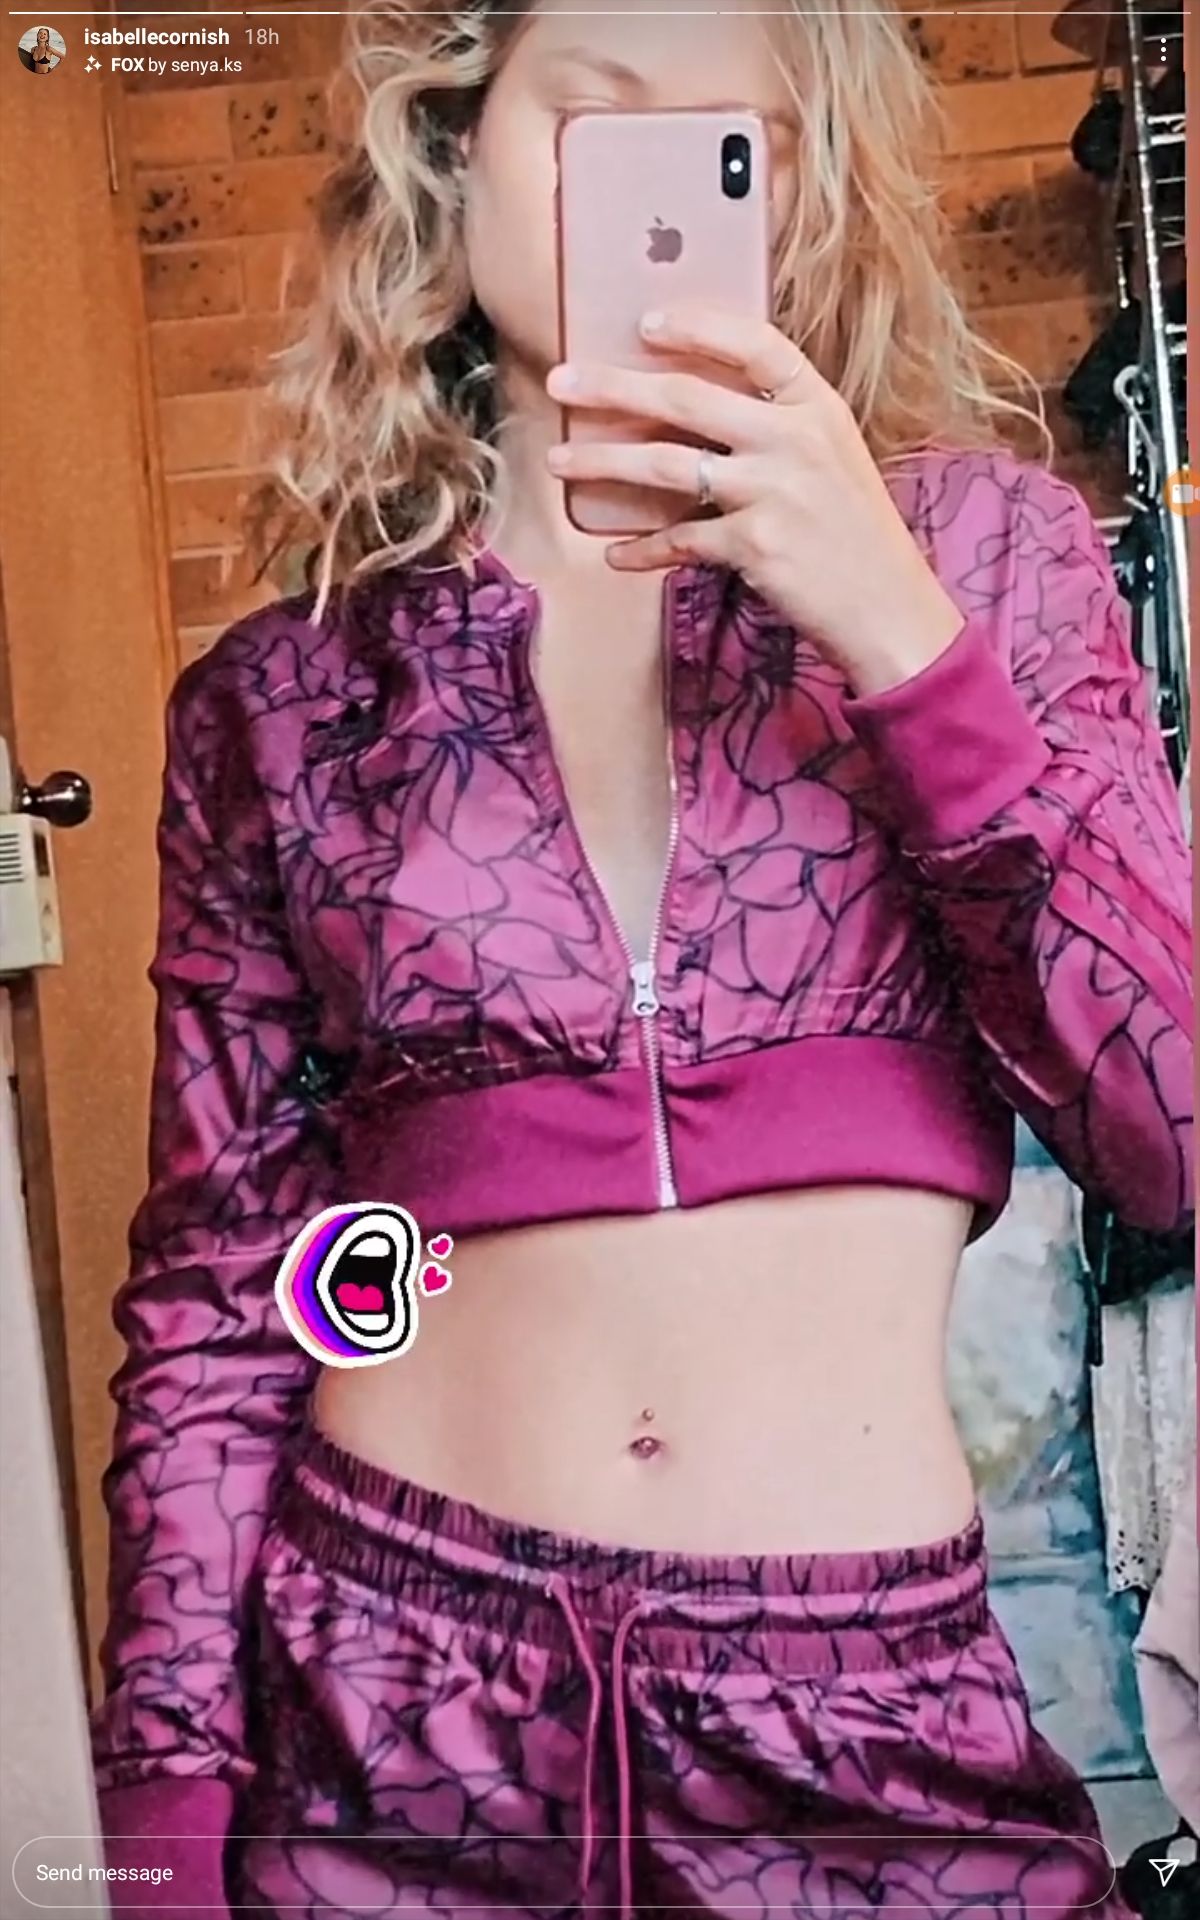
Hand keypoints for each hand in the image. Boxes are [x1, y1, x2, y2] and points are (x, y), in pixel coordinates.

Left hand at [545, 304, 965, 696]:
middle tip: (561, 381)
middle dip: (612, 386)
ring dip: (603, 461)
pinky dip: (643, 550)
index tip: (644, 322)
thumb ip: (779, 428)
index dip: (696, 327)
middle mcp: (795, 439)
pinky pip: (680, 539)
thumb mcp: (834, 460)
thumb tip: (692, 409)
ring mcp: (773, 491)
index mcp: (819, 407)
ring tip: (559, 463)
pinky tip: (615, 554)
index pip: (755, 343)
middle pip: (687, 397)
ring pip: (666, 463)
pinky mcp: (754, 545)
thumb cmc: (855, 535)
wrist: (889, 609)